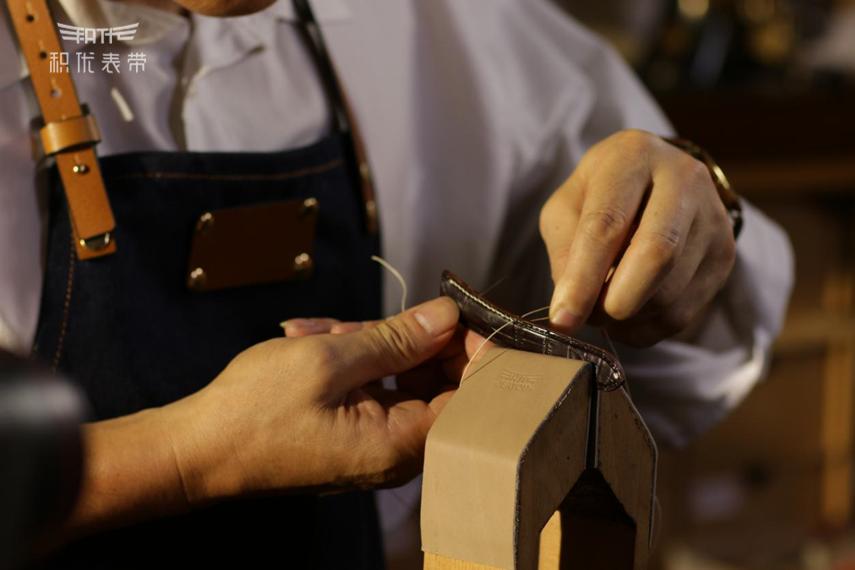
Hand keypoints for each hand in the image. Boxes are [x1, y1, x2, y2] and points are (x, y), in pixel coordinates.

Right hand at [170, 297, 472, 503]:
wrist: (198, 449)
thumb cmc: (256, 410)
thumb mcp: (329, 360)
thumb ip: (396, 338)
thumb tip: (447, 316)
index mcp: (400, 445)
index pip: (470, 396)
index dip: (471, 348)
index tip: (456, 308)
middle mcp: (395, 452)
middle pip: (435, 382)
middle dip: (403, 338)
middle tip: (357, 320)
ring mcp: (373, 443)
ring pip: (398, 376)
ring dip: (364, 343)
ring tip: (315, 331)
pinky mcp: (352, 432)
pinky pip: (371, 386)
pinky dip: (349, 359)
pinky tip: (310, 338)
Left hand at [540, 129, 736, 346]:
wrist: (656, 180)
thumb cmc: (601, 195)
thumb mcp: (567, 207)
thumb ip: (564, 249)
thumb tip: (571, 303)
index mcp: (634, 157)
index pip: (608, 224)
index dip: (583, 278)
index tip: (561, 320)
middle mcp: (684, 179)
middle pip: (658, 254)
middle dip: (616, 301)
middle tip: (588, 318)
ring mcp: (713, 218)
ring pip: (670, 292)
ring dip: (627, 318)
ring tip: (603, 310)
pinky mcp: (724, 254)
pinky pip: (683, 312)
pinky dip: (647, 327)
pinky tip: (629, 315)